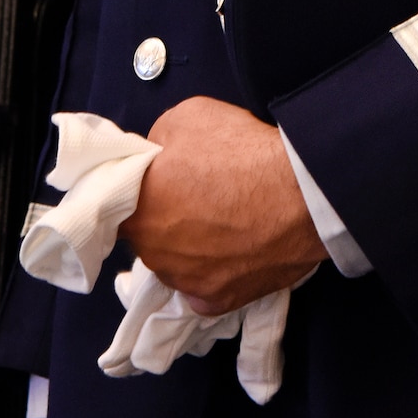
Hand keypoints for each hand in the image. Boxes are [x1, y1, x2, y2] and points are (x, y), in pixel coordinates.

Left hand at [119, 95, 325, 312]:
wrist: (302, 196)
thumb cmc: (242, 152)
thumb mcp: (187, 116)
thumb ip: (158, 140)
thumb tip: (158, 157)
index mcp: (136, 205)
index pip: (115, 202)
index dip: (136, 189)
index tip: (156, 181)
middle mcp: (151, 251)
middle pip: (146, 233)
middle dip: (163, 216)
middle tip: (197, 195)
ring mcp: (182, 281)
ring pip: (174, 262)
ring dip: (187, 246)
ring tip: (223, 222)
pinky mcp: (214, 301)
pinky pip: (202, 288)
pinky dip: (213, 272)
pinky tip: (233, 251)